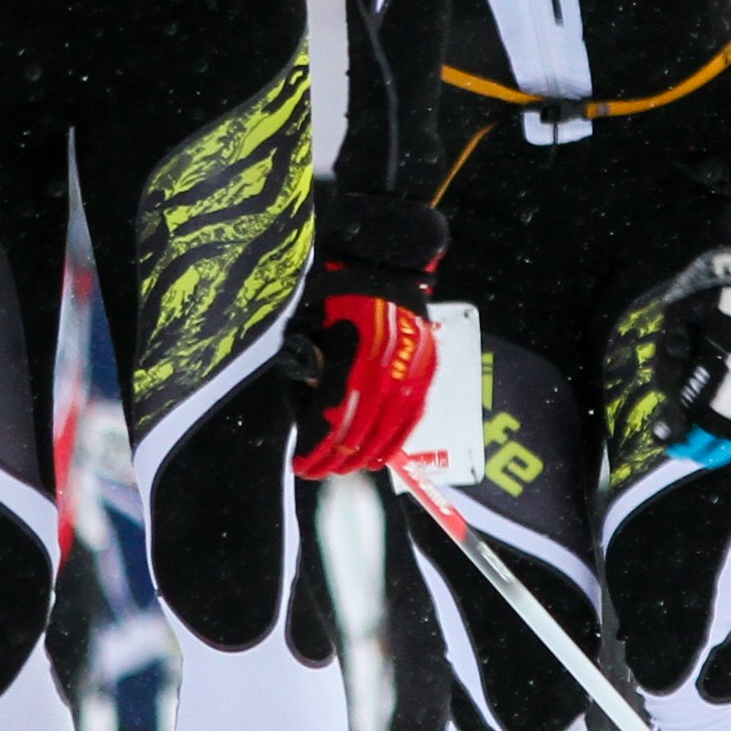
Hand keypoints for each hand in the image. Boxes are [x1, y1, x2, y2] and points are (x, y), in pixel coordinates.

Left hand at [293, 182, 444, 480]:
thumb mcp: (306, 323)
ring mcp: (412, 366)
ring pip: (393, 426)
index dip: (317, 447)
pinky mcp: (427, 364)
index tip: (302, 464)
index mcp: (353, 355)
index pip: (335, 418)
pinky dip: (399, 436)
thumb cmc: (333, 288)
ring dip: (369, 454)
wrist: (380, 257)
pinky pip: (415, 411)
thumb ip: (307, 368)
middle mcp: (387, 365)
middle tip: (319, 473)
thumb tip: (309, 411)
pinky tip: (384, 452)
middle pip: (363, 429)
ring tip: (349, 469)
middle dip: (338, 457)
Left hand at [652, 243, 730, 467]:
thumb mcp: (679, 311)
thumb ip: (670, 353)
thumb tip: (665, 395)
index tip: (665, 440)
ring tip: (709, 457)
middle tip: (684, 454)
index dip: (678, 426)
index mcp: (718, 349)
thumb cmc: (714, 290)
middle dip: (700, 443)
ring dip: (727, 445)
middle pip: (721, 419)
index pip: (695, 401)